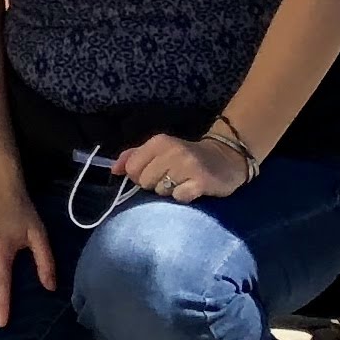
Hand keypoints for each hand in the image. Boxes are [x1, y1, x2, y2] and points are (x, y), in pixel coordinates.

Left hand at [114, 131, 247, 204]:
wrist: (225, 158)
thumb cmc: (186, 157)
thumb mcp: (159, 150)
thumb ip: (134, 156)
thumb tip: (113, 169)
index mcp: (158, 142)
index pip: (132, 168)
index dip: (139, 176)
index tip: (153, 174)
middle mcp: (172, 151)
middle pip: (144, 182)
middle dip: (154, 185)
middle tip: (171, 179)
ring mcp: (187, 166)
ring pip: (161, 191)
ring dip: (170, 191)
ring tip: (182, 182)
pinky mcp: (201, 181)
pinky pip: (179, 197)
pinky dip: (184, 197)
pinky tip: (193, 189)